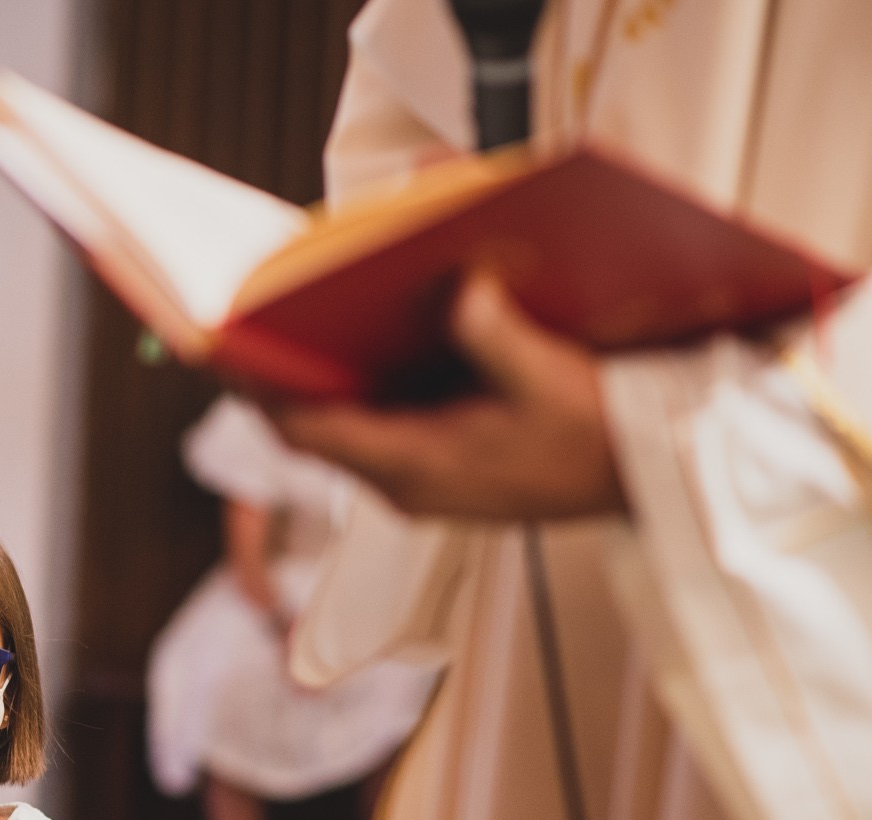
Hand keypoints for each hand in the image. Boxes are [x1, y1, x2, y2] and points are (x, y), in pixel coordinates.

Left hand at [243, 272, 625, 520]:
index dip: (258, 386)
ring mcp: (419, 475)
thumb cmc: (603, 437)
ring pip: (341, 421)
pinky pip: (376, 418)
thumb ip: (496, 335)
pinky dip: (360, 377)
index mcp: (416, 467)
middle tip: (240, 314)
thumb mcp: (552, 379)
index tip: (221, 341)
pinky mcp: (438, 461)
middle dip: (276, 372)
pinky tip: (361, 326)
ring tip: (285, 311)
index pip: (306, 429)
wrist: (650, 480)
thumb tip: (457, 287)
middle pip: (311, 424)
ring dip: (317, 372)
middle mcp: (404, 480)